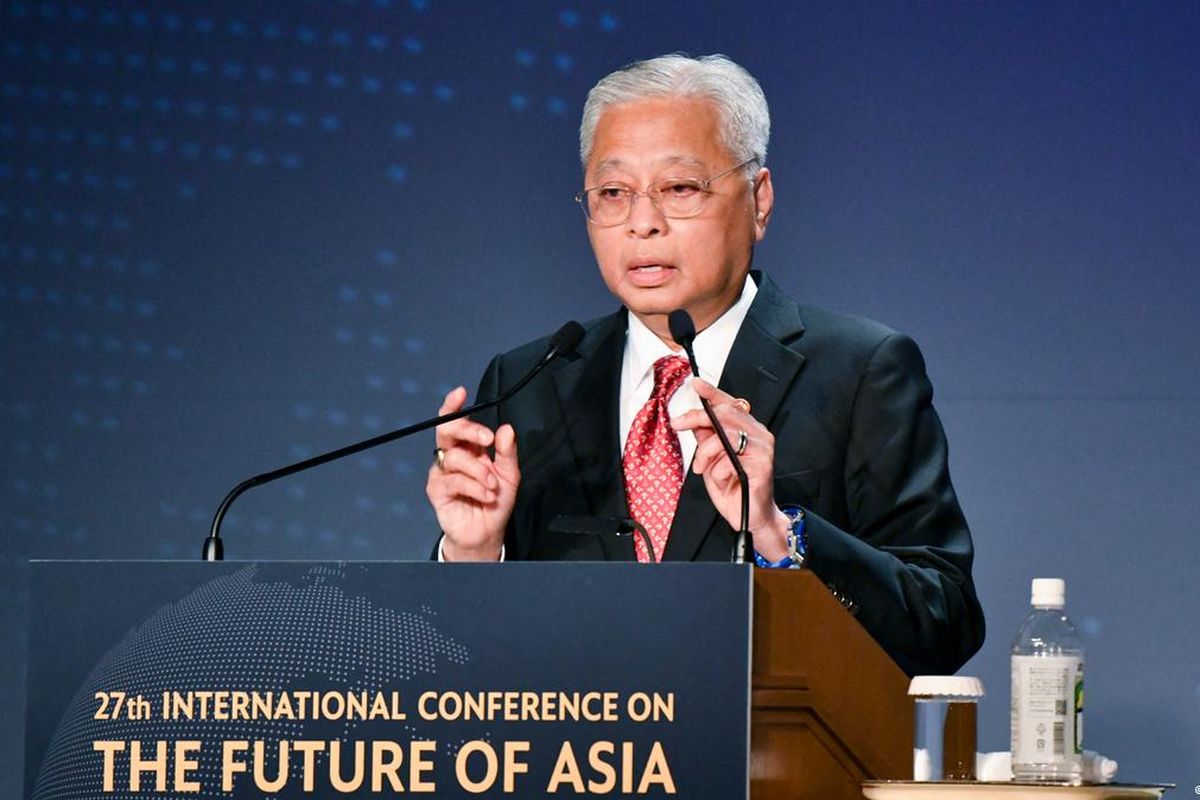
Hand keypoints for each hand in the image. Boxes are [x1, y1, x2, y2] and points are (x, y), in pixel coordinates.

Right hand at [425, 386, 518, 560]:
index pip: (455, 421)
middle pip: (447, 431)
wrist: (487, 531)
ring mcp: (442, 472)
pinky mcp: (436, 490)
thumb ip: (507, 452)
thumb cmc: (495, 501)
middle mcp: (452, 456)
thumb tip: (506, 429)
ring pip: (456, 457)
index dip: (453, 406)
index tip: (460, 393)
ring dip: (479, 471)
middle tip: (487, 439)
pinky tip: (486, 495)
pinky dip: (474, 487)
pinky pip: (453, 480)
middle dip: (467, 429)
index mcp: (468, 447)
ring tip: (493, 485)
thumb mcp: (509, 474)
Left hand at [670, 379, 790, 559]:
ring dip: (706, 453)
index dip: (713, 392)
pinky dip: (717, 471)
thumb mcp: (712, 459)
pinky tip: (722, 480)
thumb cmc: (734, 488)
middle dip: (696, 417)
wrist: (751, 518)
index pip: (730, 404)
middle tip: (678, 424)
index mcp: (748, 430)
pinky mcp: (762, 465)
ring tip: (702, 468)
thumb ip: (707, 438)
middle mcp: (759, 435)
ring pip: (724, 435)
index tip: (695, 383)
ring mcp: (763, 449)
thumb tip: (694, 420)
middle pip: (725, 413)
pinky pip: (729, 460)